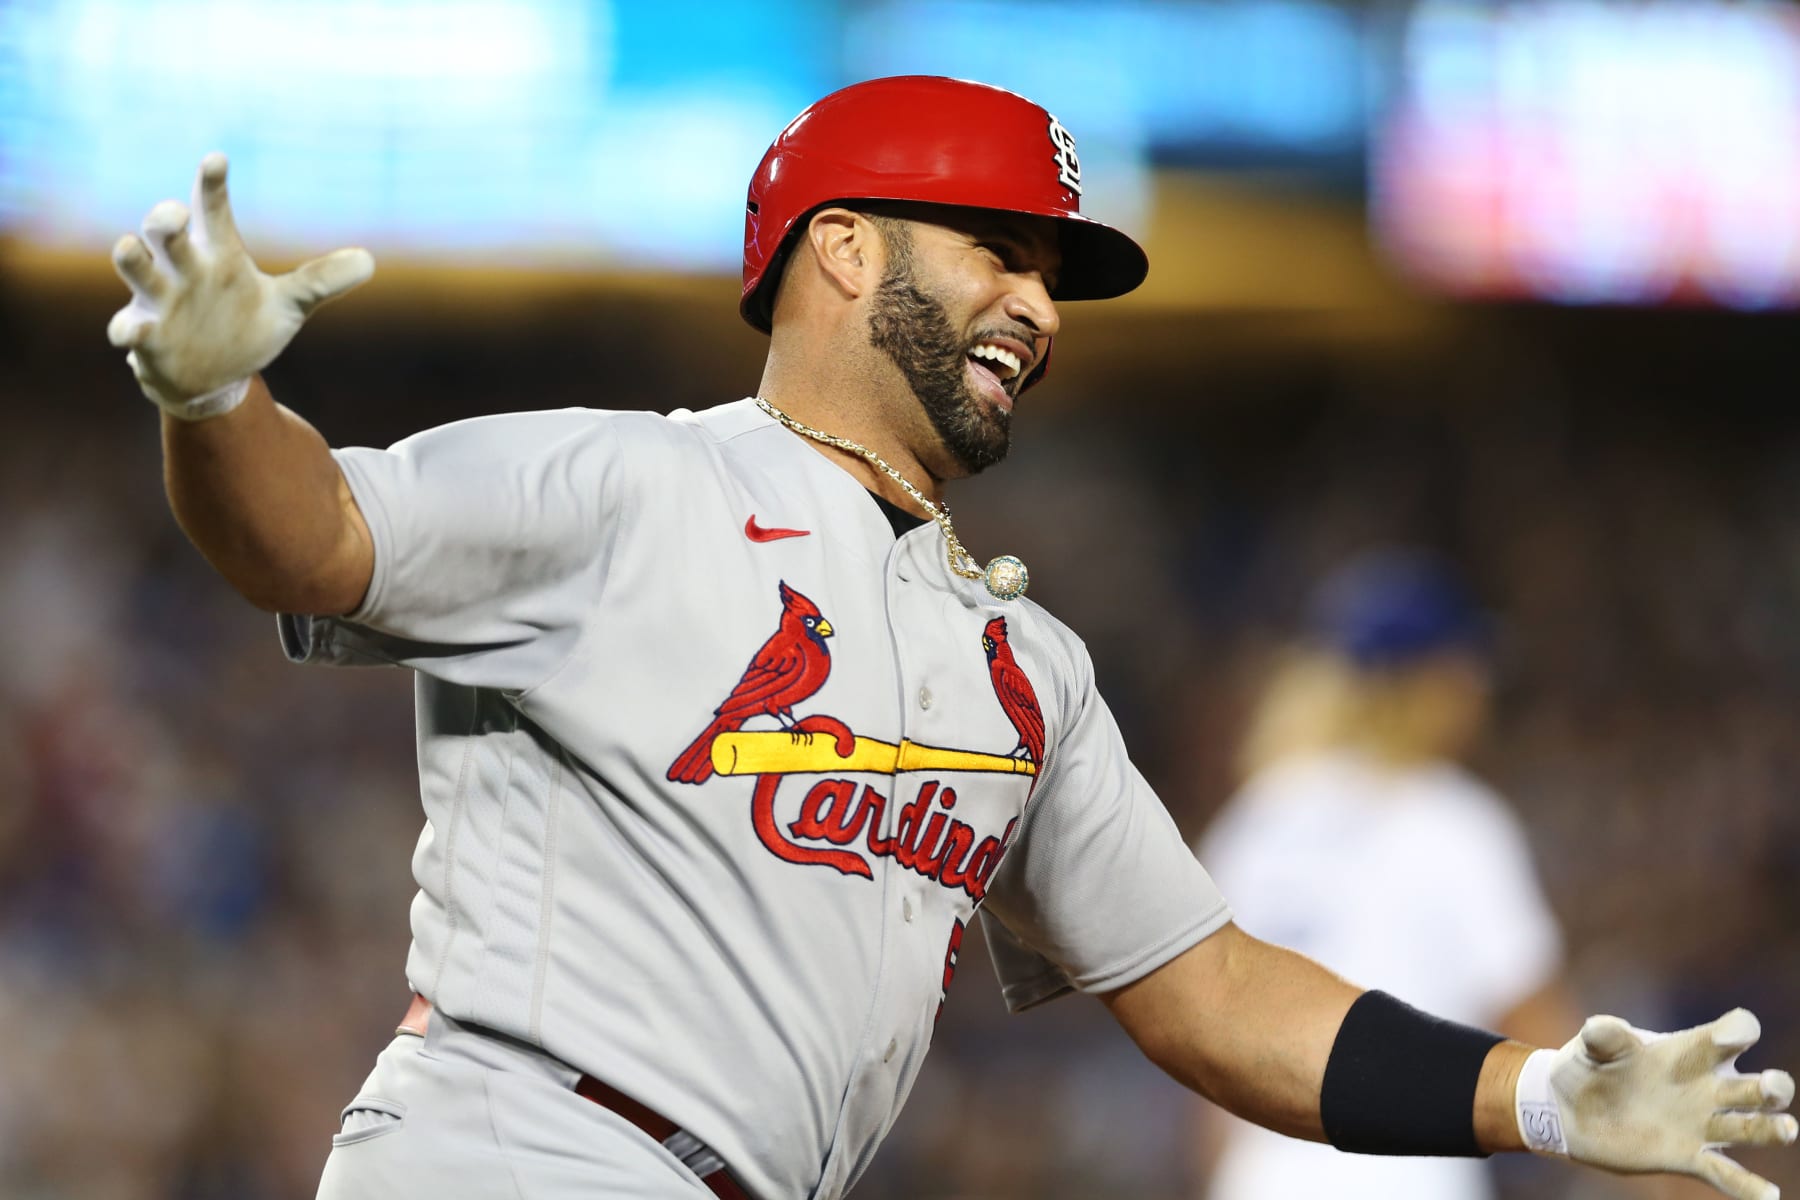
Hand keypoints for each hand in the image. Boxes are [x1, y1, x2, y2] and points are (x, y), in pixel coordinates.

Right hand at [107, 153, 373, 418]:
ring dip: (132, 258)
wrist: (215, 378)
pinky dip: (129, 328)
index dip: (212, 185)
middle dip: (164, 220)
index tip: (217, 159)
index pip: (212, 211)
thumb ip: (321, 281)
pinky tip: (132, 333)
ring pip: (136, 268)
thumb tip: (369, 261)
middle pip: (164, 233)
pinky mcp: (146, 337)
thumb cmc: (246, 327)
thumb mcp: (289, 306)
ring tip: (130, 246)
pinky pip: (129, 329)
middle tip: (175, 215)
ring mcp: (160, 301)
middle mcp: (183, 270)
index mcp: (217, 255)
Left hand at [1517, 1008, 1796, 1199]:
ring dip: (1770, 1128)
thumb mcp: (1593, 1046)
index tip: (1728, 1036)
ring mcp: (1701, 1124)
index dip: (1735, 1031)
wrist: (1568, 1110)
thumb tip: (1600, 1028)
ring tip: (1787, 1129)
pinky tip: (1770, 1196)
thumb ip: (1603, 1036)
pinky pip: (1726, 1174)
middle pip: (1755, 1086)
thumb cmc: (1588, 1068)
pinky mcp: (1688, 1156)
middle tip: (1771, 1088)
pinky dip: (1748, 1186)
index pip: (1731, 1033)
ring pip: (1751, 1128)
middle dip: (1770, 1086)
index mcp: (1690, 1052)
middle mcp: (1706, 1087)